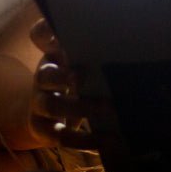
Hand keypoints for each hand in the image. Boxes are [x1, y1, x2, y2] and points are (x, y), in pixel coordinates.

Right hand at [27, 17, 113, 152]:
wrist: (44, 116)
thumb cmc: (74, 83)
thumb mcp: (81, 65)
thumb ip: (96, 54)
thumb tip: (132, 42)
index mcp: (53, 55)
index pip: (39, 35)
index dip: (46, 30)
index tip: (60, 32)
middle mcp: (42, 77)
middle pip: (45, 74)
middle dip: (66, 76)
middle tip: (86, 76)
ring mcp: (38, 103)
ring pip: (51, 104)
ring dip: (79, 107)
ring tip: (109, 109)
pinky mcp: (40, 128)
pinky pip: (58, 135)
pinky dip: (81, 139)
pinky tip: (103, 140)